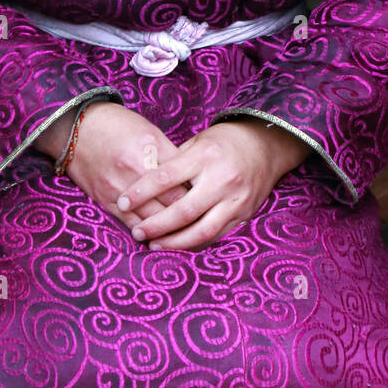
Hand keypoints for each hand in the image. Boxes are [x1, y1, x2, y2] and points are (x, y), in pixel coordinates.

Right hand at [35, 102, 191, 235]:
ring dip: (170, 231)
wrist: (77, 128)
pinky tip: (159, 239)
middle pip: (171, 203)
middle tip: (205, 222)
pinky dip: (147, 233)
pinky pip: (130, 224)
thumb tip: (192, 180)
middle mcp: (134, 170)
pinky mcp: (105, 200)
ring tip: (187, 236)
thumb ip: (170, 156)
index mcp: (150, 149)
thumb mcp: (150, 132)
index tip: (209, 200)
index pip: (183, 181)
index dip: (199, 194)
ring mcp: (118, 188)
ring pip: (152, 219)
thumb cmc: (117, 126)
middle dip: (190, 215)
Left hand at [114, 119, 309, 250]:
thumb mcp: (198, 141)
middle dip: (156, 225)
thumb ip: (175, 163)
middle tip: (137, 232)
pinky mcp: (244, 214)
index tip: (122, 201)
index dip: (141, 192)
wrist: (265, 146)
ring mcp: (235, 200)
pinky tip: (178, 245)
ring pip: (201, 230)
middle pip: (183, 211)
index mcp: (205, 156)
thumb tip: (143, 183)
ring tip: (153, 245)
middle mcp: (222, 179)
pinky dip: (195, 243)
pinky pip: (216, 235)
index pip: (166, 177)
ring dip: (175, 242)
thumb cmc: (223, 142)